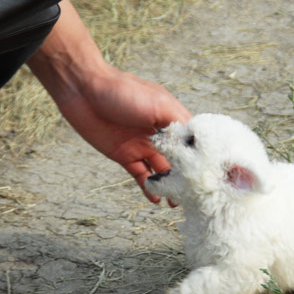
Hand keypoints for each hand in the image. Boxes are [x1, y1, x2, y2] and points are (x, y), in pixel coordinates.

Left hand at [54, 69, 190, 202]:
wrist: (83, 90)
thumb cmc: (123, 91)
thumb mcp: (158, 104)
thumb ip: (178, 123)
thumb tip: (197, 144)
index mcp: (170, 118)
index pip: (191, 142)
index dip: (200, 157)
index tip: (210, 175)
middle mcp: (158, 133)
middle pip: (177, 160)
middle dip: (186, 177)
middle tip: (195, 195)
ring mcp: (141, 145)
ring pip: (160, 171)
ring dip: (169, 186)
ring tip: (177, 202)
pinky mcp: (124, 155)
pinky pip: (140, 175)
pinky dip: (148, 187)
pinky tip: (157, 199)